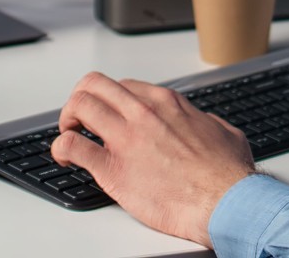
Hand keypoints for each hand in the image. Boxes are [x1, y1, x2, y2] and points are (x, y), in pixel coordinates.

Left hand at [50, 72, 256, 246]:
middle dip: (80, 99)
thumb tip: (204, 125)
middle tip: (79, 118)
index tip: (107, 114)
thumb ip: (206, 123)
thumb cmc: (227, 175)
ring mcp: (125, 138)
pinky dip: (60, 149)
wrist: (226, 203)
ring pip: (79, 106)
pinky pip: (72, 146)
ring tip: (70, 134)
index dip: (109, 100)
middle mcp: (142, 113)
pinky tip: (65, 158)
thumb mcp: (224, 133)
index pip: (122, 86)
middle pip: (93, 85)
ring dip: (67, 119)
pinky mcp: (113, 169)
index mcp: (165, 103)